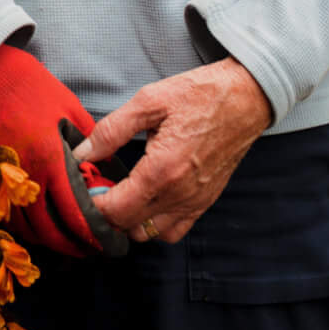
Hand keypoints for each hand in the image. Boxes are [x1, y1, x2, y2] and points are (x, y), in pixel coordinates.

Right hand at [0, 44, 128, 257]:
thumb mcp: (68, 109)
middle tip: (92, 248)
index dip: (95, 233)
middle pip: (51, 232)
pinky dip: (23, 226)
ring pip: (26, 230)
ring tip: (68, 241)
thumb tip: (107, 171)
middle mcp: (23, 179)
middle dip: (75, 246)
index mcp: (49, 161)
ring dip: (49, 240)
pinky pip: (4, 216)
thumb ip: (91, 143)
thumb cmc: (28, 87)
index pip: (76, 213)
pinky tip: (38, 224)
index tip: (110, 240)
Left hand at [77, 59, 272, 245]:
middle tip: (98, 186)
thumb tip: (82, 153)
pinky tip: (147, 197)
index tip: (82, 186)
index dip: (92, 204)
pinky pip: (174, 230)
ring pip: (151, 234)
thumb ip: (111, 131)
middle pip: (129, 227)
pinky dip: (155, 223)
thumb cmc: (200, 95)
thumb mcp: (149, 101)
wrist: (246, 98)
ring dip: (130, 220)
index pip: (115, 211)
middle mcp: (180, 195)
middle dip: (106, 212)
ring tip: (121, 192)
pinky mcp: (206, 202)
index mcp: (162, 171)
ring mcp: (195, 202)